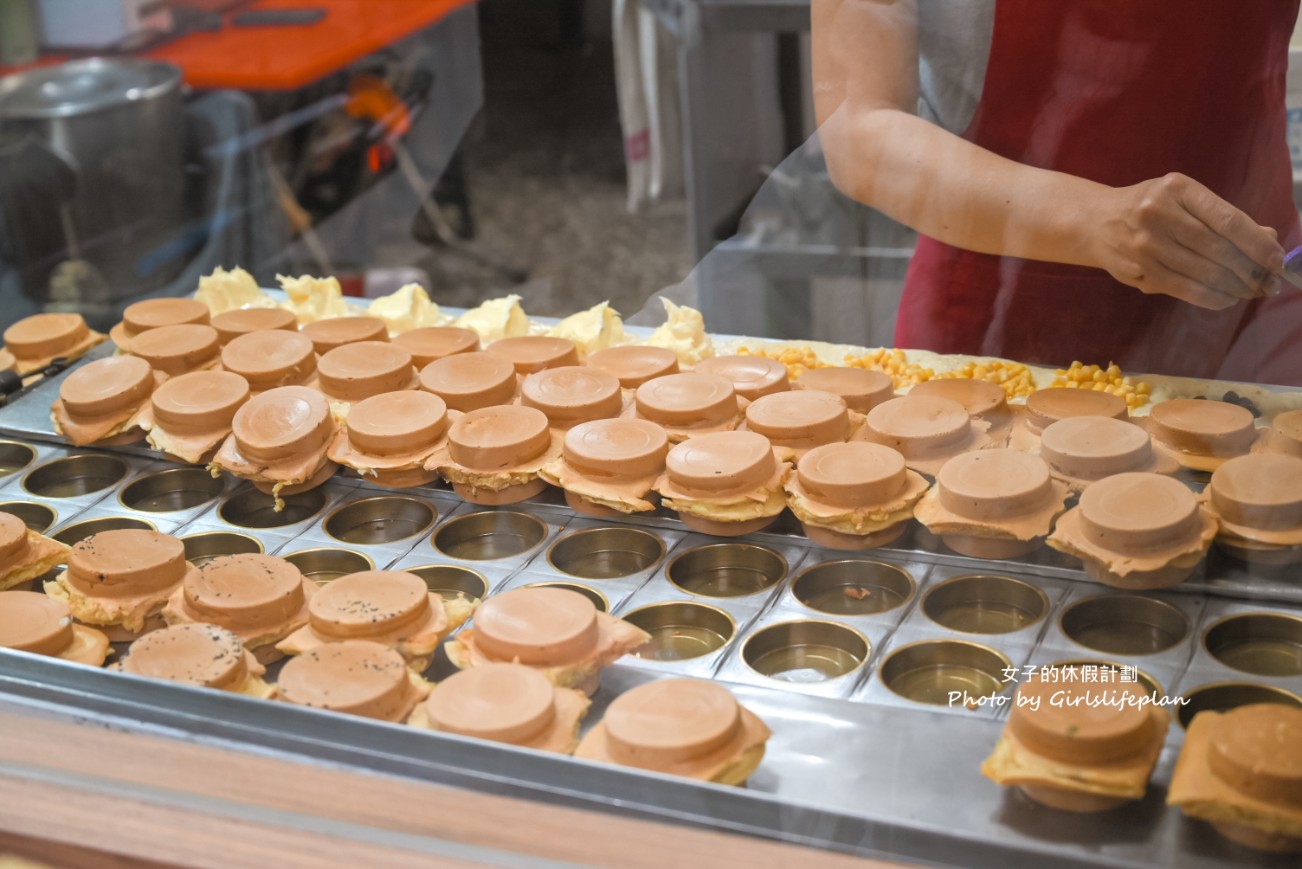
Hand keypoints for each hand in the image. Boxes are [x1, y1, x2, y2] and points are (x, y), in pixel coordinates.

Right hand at [1089, 173, 1284, 309]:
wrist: (1095, 222)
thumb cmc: (1150, 207)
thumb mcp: (1184, 199)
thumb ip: (1224, 217)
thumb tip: (1268, 239)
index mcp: (1176, 189)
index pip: (1227, 220)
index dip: (1257, 243)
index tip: (1277, 260)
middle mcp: (1157, 215)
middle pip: (1218, 250)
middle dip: (1251, 270)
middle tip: (1270, 283)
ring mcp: (1144, 246)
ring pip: (1203, 273)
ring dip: (1235, 287)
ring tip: (1252, 291)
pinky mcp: (1138, 271)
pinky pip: (1184, 289)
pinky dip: (1212, 297)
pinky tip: (1227, 298)